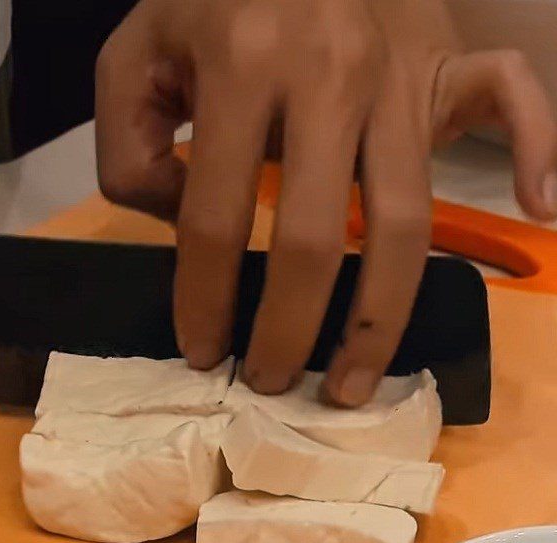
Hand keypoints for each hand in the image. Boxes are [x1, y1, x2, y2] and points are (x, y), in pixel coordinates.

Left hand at [95, 0, 556, 404]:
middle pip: (320, 239)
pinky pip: (514, 96)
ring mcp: (399, 71)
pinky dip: (537, 146)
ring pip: (406, 221)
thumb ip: (127, 148)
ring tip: (349, 382)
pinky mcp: (445, 59)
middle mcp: (332, 74)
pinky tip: (538, 206)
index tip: (202, 350)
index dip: (204, 299)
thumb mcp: (132, 60)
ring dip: (379, 318)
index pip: (216, 218)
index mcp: (242, 65)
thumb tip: (175, 227)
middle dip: (289, 332)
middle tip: (268, 383)